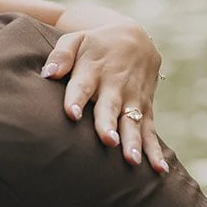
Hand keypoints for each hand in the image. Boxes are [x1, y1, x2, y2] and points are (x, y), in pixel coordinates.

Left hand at [42, 12, 167, 173]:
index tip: (72, 113)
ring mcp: (132, 99)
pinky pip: (150, 131)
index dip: (76, 99)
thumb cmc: (94, 45)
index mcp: (92, 71)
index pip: (82, 86)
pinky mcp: (145, 109)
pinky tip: (159, 169)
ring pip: (132, 122)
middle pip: (109, 107)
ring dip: (133, 141)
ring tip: (132, 160)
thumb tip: (47, 73)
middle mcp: (114, 87)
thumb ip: (61, 56)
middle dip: (108, 124)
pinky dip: (155, 150)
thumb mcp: (75, 40)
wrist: (134, 37)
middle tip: (108, 140)